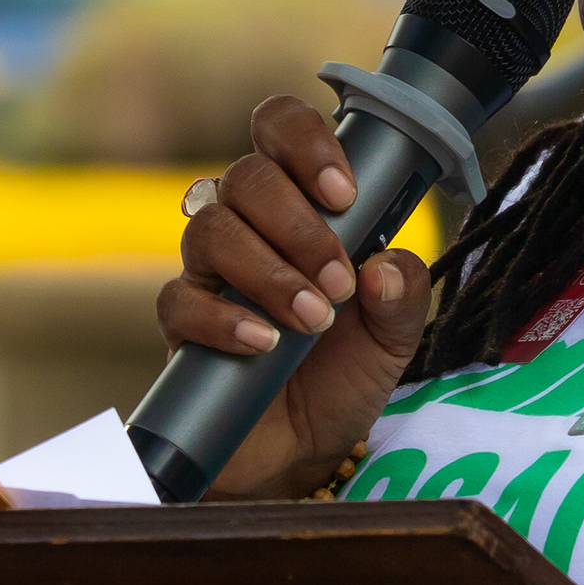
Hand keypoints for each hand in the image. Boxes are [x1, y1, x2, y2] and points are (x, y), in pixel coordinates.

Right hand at [157, 93, 438, 500]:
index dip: (304, 143)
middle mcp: (246, 226)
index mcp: (297, 206)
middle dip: (299, 225)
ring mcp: (207, 273)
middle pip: (245, 176)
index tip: (344, 194)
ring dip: (270, 271)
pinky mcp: (181, 325)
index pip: (278, 132)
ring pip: (211, 228)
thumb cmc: (341, 376)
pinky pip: (179, 299)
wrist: (300, 452)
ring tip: (312, 319)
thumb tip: (383, 268)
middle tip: (339, 282)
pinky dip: (226, 319)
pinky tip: (265, 344)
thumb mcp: (394, 338)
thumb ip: (404, 296)